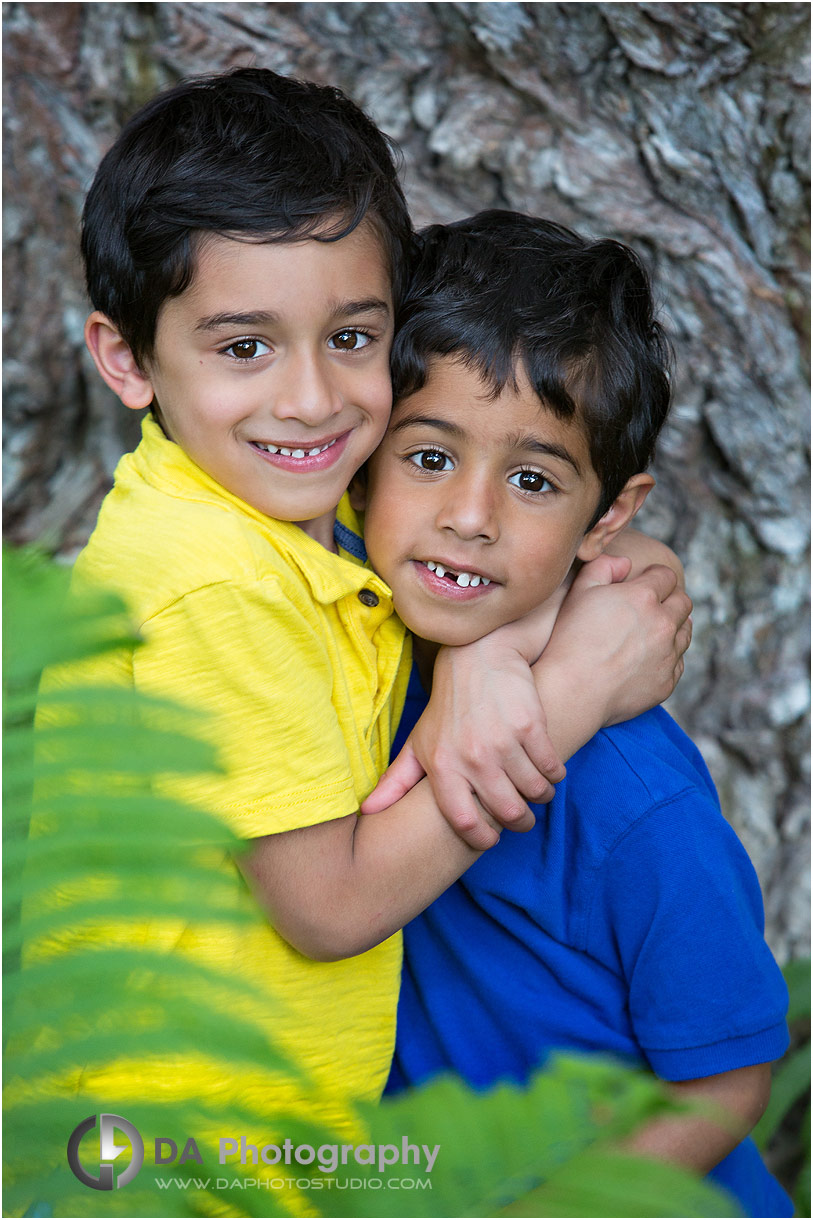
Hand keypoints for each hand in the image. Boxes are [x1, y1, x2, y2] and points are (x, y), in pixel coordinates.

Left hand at [362, 637, 565, 848]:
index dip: (483, 839)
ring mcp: (503, 741)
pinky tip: (547, 769)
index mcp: (442, 766)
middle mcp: (472, 757)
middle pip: (508, 812)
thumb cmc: (446, 707)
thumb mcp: (418, 742)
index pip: (465, 823)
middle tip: (522, 817)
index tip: (492, 837)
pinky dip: (554, 774)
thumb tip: (368, 811)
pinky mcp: (530, 725)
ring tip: (537, 791)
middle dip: (520, 822)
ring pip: (535, 792)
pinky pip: (552, 767)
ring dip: (540, 796)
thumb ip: (396, 781)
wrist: (478, 658)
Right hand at [536, 554, 691, 754]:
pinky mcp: (667, 681)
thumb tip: (625, 562)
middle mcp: (663, 624)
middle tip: (652, 605)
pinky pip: (678, 662)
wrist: (573, 691)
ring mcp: (668, 655)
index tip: (646, 582)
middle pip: (683, 602)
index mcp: (643, 597)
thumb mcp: (579, 593)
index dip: (655, 576)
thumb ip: (603, 567)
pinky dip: (668, 656)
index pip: (666, 576)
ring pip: (685, 632)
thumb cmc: (570, 641)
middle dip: (670, 599)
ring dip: (673, 627)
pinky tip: (648, 657)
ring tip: (651, 631)